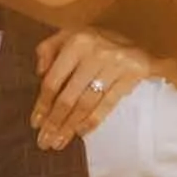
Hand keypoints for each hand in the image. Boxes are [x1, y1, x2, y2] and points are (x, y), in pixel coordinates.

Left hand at [31, 29, 164, 151]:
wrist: (140, 37)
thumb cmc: (97, 39)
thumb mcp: (70, 34)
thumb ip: (49, 49)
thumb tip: (40, 74)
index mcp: (76, 41)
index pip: (54, 80)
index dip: (43, 104)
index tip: (35, 123)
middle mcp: (95, 52)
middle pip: (69, 96)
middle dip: (55, 122)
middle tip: (45, 142)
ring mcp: (115, 64)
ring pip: (87, 103)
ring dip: (70, 126)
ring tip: (59, 142)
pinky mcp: (133, 74)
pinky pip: (108, 104)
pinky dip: (93, 120)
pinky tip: (80, 132)